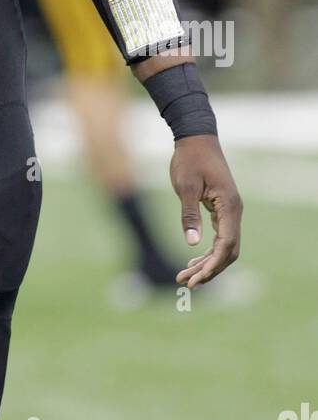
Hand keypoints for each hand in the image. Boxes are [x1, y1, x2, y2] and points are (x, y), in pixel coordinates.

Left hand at [170, 133, 241, 287]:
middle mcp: (233, 211)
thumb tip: (191, 243)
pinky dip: (207, 250)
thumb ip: (189, 214)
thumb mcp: (185, 186)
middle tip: (186, 282)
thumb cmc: (190, 158)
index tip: (194, 279)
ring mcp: (229, 210)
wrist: (196, 137)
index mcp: (228, 206)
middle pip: (228, 251)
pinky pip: (219, 236)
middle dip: (209, 269)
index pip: (226, 245)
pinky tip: (193, 258)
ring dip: (207, 262)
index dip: (212, 265)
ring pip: (224, 246)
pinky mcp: (221, 208)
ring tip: (185, 275)